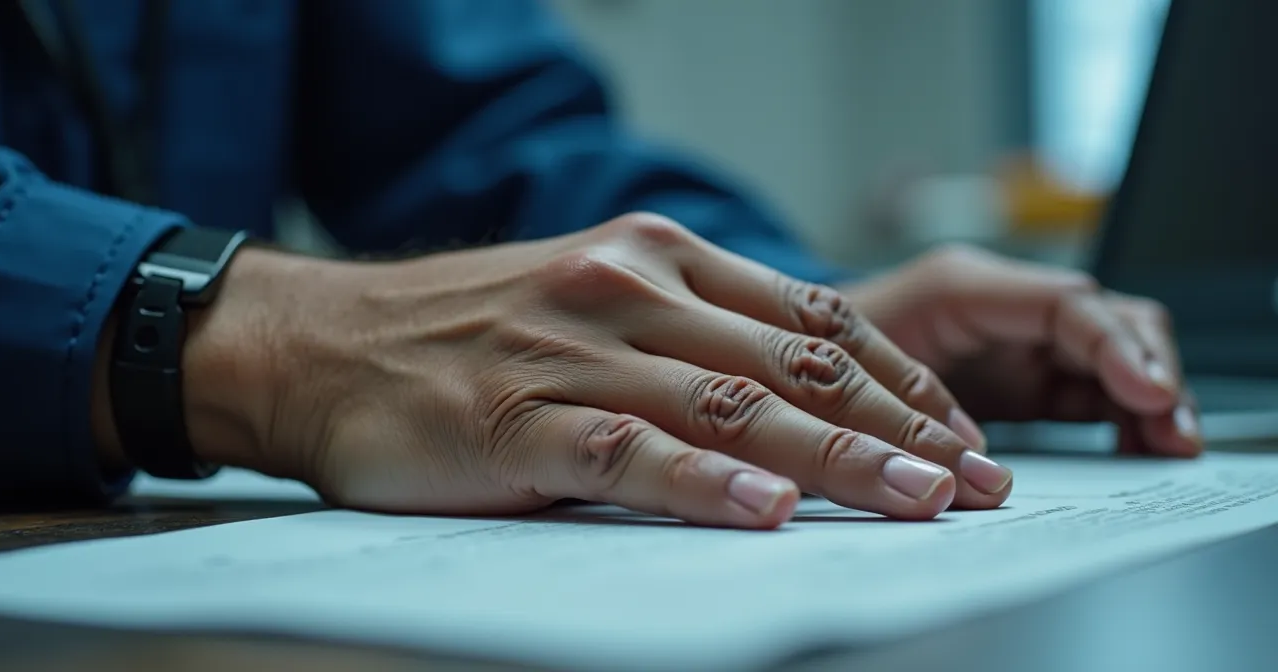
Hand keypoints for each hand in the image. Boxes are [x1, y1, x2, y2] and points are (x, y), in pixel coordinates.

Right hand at [168, 215, 1014, 528]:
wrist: (324, 341)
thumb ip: (690, 337)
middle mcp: (631, 292)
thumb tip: (797, 402)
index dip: (900, 378)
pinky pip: (629, 453)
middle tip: (976, 481)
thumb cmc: (468, 332)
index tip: (960, 430)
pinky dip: (704, 484)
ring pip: (734, 406)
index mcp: (660, 260)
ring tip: (918, 499)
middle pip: (796, 364)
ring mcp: (576, 354)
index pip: (813, 317)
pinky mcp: (518, 421)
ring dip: (838, 456)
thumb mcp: (593, 302)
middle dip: (900, 426)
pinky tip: (766, 510)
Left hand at [843, 245, 1200, 456]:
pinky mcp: (1022, 381)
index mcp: (964, 286)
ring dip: (1146, 397)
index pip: (1065, 304)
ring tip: (1170, 447)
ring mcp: (1017, 343)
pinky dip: (1121, 417)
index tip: (1147, 392)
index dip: (1114, 346)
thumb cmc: (817, 347)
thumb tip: (979, 465)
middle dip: (1147, 370)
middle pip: (1106, 322)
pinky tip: (1140, 449)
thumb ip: (914, 401)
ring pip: (1109, 357)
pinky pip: (1090, 391)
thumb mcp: (859, 364)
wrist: (796, 357)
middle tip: (1172, 431)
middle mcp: (1002, 308)